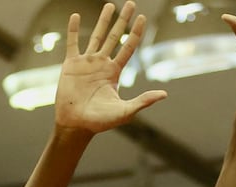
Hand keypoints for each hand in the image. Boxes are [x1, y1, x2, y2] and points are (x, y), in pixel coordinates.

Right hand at [54, 2, 166, 133]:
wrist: (76, 125)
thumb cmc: (100, 122)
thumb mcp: (125, 111)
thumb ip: (143, 101)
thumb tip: (164, 94)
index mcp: (115, 72)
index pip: (128, 47)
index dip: (135, 32)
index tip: (142, 18)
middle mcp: (102, 64)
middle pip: (115, 36)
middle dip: (123, 20)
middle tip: (131, 4)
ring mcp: (86, 62)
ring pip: (96, 36)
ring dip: (103, 20)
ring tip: (109, 5)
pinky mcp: (71, 64)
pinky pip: (73, 43)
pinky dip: (74, 30)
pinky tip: (75, 16)